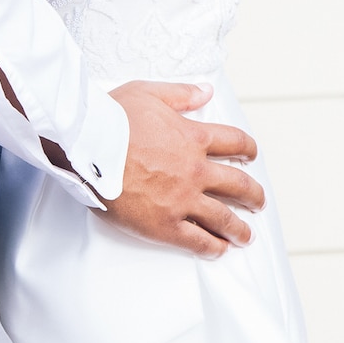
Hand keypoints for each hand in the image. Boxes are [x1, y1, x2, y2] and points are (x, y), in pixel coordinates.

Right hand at [101, 80, 264, 257]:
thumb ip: (181, 94)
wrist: (86, 146)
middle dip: (253, 195)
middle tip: (257, 202)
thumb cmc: (111, 117)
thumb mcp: (149, 93)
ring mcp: (182, 199)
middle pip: (238, 185)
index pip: (235, 143)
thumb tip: (206, 92)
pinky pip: (197, 241)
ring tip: (246, 236)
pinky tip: (219, 250)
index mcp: (193, 137)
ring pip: (223, 218)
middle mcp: (195, 170)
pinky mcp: (164, 224)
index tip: (251, 157)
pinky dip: (212, 247)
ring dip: (239, 228)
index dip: (248, 150)